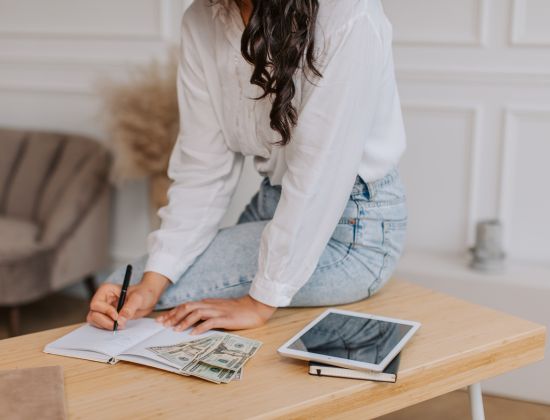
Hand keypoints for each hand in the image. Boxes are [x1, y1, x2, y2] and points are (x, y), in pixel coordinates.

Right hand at [87, 272, 169, 329]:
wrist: (149, 298)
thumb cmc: (143, 293)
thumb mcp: (138, 298)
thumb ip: (130, 308)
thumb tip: (120, 320)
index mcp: (106, 290)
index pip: (96, 304)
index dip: (105, 311)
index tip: (116, 316)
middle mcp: (103, 299)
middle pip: (93, 314)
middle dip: (105, 321)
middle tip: (118, 325)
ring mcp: (103, 309)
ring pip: (94, 320)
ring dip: (105, 326)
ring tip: (120, 325)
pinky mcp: (107, 316)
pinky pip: (100, 324)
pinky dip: (107, 327)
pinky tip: (119, 326)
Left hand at [156, 295, 276, 334]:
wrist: (254, 307)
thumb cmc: (237, 310)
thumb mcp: (219, 310)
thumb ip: (207, 313)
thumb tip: (192, 322)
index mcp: (207, 303)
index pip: (186, 306)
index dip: (172, 312)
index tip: (162, 320)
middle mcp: (210, 305)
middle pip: (187, 307)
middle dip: (173, 316)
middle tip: (163, 325)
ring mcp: (217, 311)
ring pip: (196, 313)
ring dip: (184, 322)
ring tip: (175, 330)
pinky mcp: (225, 318)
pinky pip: (210, 322)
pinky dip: (200, 327)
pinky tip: (193, 334)